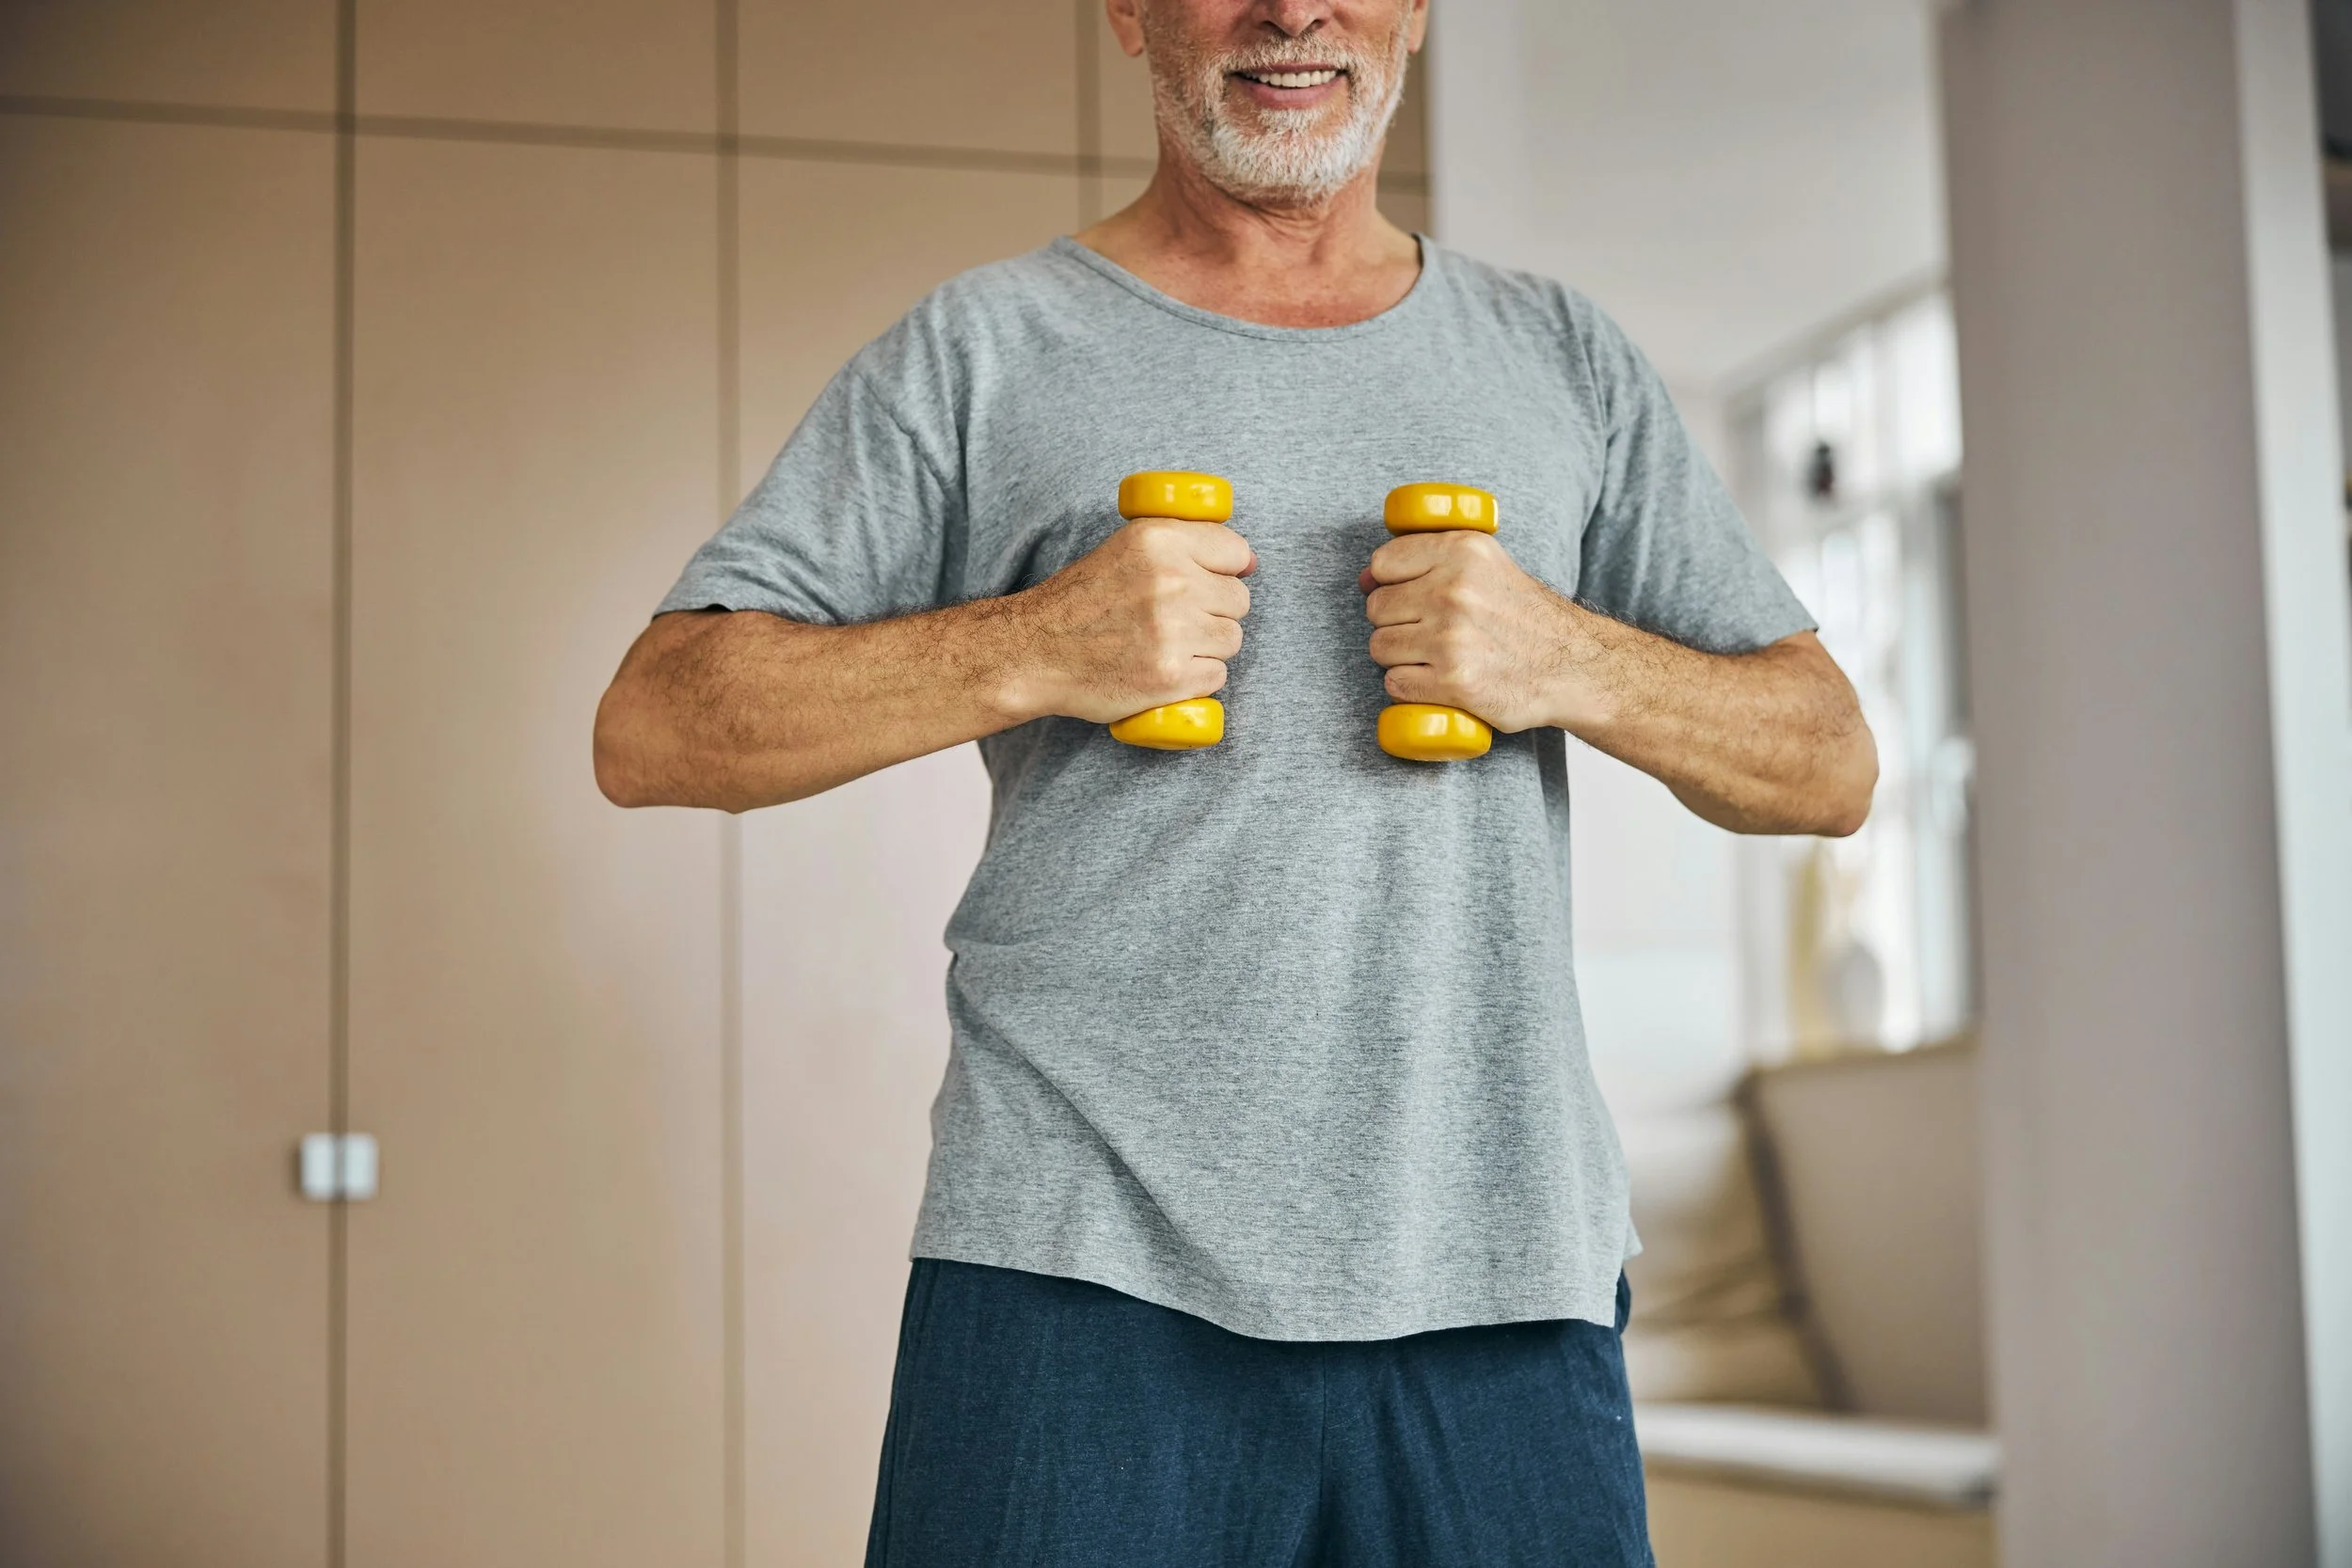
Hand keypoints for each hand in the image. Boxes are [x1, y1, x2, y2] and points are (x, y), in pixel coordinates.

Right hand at [1009, 516, 1255, 722]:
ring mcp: (1173, 631)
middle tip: (1174, 621)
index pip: (1235, 552)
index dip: (1224, 571)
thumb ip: (1183, 544)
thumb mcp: (1126, 548)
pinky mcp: (1172, 676)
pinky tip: (1164, 671)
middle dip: (1214, 612)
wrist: (1035, 652)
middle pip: (1238, 600)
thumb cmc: (1082, 601)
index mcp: (1159, 539)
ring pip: (1232, 639)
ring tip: (1166, 646)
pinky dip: (1196, 680)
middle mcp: (1170, 581)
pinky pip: (1217, 676)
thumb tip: (1249, 562)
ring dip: (1208, 648)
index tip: (1206, 584)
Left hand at [1360, 531, 1589, 733]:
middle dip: (1396, 623)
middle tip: (1431, 632)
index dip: (1391, 584)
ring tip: (1437, 657)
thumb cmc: (1523, 616)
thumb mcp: (1485, 565)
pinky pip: (1395, 684)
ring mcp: (1452, 639)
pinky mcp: (1453, 682)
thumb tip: (1364, 579)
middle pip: (1377, 609)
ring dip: (1400, 658)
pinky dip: (1411, 687)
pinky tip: (1438, 681)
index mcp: (1463, 551)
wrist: (1573, 665)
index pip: (1383, 563)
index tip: (1413, 598)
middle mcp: (1455, 590)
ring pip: (1380, 648)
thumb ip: (1429, 560)